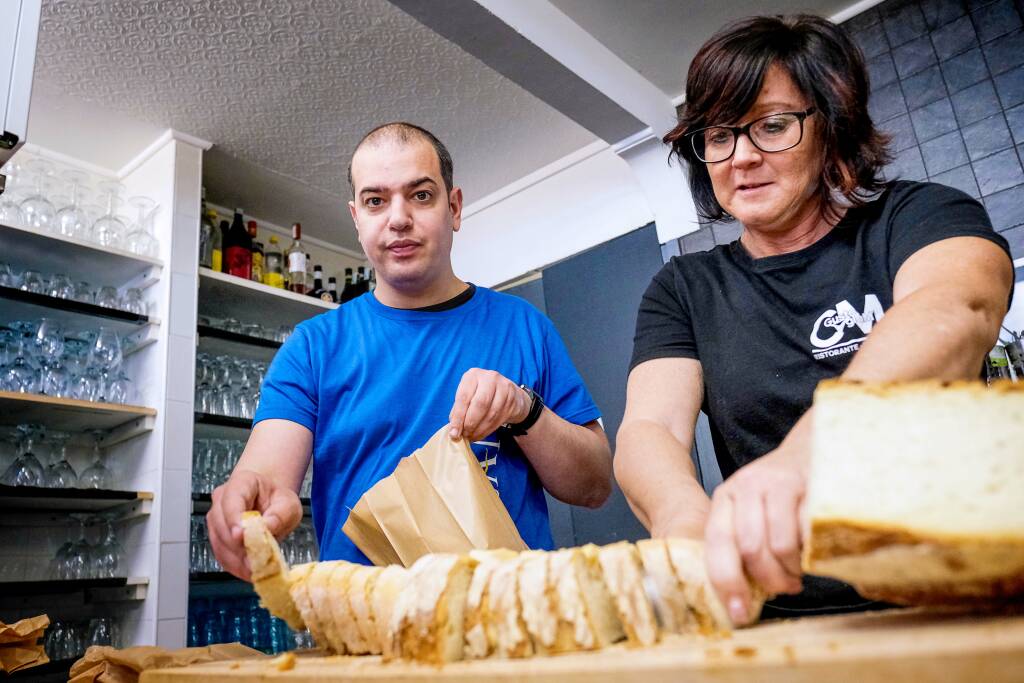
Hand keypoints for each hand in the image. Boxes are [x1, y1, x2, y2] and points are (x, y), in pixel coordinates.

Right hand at [206, 469, 302, 580]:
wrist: (268, 502)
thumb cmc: (277, 500)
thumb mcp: (288, 503)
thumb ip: (280, 514)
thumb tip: (266, 528)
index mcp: (241, 483)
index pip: (231, 499)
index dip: (233, 518)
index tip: (240, 535)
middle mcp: (222, 500)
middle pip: (221, 523)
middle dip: (237, 545)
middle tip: (255, 560)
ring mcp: (216, 519)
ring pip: (219, 542)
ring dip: (236, 559)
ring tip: (256, 569)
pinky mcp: (217, 538)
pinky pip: (221, 555)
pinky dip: (235, 566)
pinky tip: (249, 572)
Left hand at [448, 368, 531, 441]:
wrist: (510, 393)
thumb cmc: (482, 394)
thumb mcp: (468, 396)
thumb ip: (459, 410)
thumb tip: (453, 430)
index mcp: (473, 375)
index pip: (464, 397)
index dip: (458, 417)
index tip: (454, 433)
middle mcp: (489, 378)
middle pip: (480, 404)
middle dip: (470, 423)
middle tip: (465, 435)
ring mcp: (504, 387)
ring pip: (491, 413)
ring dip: (480, 429)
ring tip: (472, 436)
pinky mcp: (512, 399)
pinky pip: (499, 419)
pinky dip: (488, 430)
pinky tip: (482, 433)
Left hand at [704, 442, 808, 624]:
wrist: (810, 447)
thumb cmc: (779, 491)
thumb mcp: (751, 510)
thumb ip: (743, 543)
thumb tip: (740, 600)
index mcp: (725, 499)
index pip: (716, 544)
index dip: (726, 582)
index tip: (738, 612)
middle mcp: (745, 487)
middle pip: (750, 549)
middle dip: (768, 580)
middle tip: (784, 588)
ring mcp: (774, 483)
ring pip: (779, 545)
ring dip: (792, 570)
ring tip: (799, 570)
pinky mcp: (804, 483)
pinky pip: (806, 533)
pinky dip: (812, 553)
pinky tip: (814, 553)